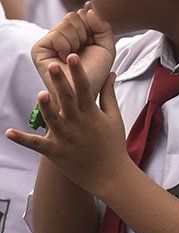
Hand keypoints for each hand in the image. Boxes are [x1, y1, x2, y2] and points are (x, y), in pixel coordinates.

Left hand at [7, 57, 129, 192]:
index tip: (73, 57)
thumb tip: (111, 74)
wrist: (110, 175)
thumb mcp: (114, 117)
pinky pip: (36, 144)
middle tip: (53, 66)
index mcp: (91, 113)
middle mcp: (78, 123)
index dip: (78, 72)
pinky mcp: (55, 152)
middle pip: (67, 99)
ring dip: (45, 108)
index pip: (84, 88)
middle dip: (61, 82)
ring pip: (53, 119)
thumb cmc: (113, 144)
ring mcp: (65, 138)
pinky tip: (9, 133)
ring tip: (41, 94)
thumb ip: (108, 94)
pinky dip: (22, 139)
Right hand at [32, 6, 114, 94]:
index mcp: (76, 33)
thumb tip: (87, 8)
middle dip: (85, 34)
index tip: (92, 42)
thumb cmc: (95, 73)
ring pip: (66, 22)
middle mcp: (61, 35)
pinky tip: (65, 58)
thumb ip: (103, 26)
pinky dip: (66, 46)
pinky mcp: (39, 48)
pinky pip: (57, 34)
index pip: (84, 14)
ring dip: (77, 41)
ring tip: (74, 56)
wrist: (84, 92)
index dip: (93, 27)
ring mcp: (49, 41)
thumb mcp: (107, 47)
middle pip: (74, 15)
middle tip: (82, 51)